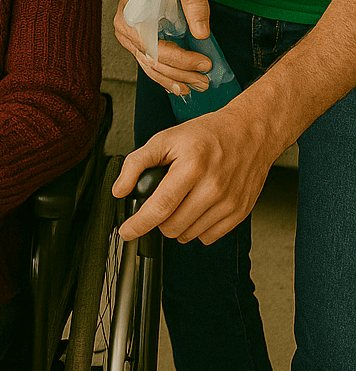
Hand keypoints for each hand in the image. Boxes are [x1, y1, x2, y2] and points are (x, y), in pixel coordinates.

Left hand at [113, 102, 276, 244]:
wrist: (250, 132)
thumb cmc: (207, 134)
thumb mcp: (166, 138)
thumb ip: (137, 163)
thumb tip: (120, 190)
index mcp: (192, 166)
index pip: (160, 206)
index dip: (139, 223)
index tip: (126, 231)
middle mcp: (213, 187)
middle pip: (172, 226)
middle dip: (158, 220)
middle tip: (162, 201)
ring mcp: (229, 202)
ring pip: (189, 235)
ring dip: (178, 225)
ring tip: (182, 200)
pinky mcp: (240, 212)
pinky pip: (209, 237)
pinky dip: (197, 228)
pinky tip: (198, 207)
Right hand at [115, 0, 212, 95]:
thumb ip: (195, 1)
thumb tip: (201, 33)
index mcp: (132, 14)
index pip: (155, 47)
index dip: (181, 60)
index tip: (204, 63)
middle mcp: (125, 29)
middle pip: (153, 61)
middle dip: (181, 74)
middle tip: (205, 81)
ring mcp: (128, 38)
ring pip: (150, 67)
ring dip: (174, 80)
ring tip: (196, 86)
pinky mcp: (135, 43)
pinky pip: (148, 64)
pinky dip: (164, 77)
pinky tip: (178, 86)